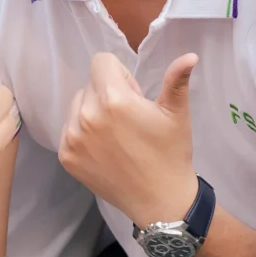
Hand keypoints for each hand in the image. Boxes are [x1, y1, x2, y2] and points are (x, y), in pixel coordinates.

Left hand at [58, 51, 199, 228]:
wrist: (160, 200)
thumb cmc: (171, 153)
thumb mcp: (176, 114)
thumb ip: (177, 80)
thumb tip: (190, 56)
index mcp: (113, 99)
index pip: (101, 61)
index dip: (121, 75)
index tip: (135, 97)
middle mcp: (86, 115)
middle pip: (90, 84)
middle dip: (108, 93)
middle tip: (129, 119)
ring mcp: (72, 137)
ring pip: (77, 105)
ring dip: (93, 112)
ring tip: (116, 135)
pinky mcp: (65, 156)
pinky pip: (69, 129)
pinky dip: (83, 133)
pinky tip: (105, 149)